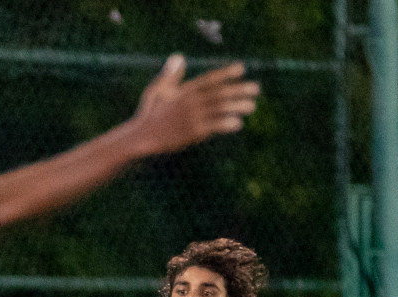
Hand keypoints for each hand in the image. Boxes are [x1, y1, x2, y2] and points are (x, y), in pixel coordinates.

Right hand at [130, 59, 258, 155]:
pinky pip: (213, 126)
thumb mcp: (157, 90)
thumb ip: (170, 75)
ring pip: (219, 109)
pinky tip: (238, 124)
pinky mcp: (191, 132)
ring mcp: (191, 117)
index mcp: (184, 91)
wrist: (141, 138)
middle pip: (219, 93)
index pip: (209, 79)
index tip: (241, 68)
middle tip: (256, 88)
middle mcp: (190, 102)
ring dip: (237, 106)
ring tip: (252, 105)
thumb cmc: (149, 114)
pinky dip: (225, 124)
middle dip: (238, 89)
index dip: (226, 73)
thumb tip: (178, 57)